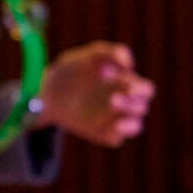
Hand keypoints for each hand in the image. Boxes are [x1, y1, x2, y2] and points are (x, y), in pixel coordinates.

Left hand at [38, 41, 153, 145]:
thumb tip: (129, 65)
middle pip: (141, 107)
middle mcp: (124, 103)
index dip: (141, 90)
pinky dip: (116, 135)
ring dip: (129, 123)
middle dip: (131, 105)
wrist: (46, 91)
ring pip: (135, 126)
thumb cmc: (71, 70)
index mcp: (126, 84)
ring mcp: (113, 119)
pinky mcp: (101, 132)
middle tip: (113, 99)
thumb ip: (110, 52)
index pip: (146, 90)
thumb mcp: (87, 56)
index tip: (126, 87)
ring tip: (114, 115)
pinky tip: (108, 128)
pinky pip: (116, 139)